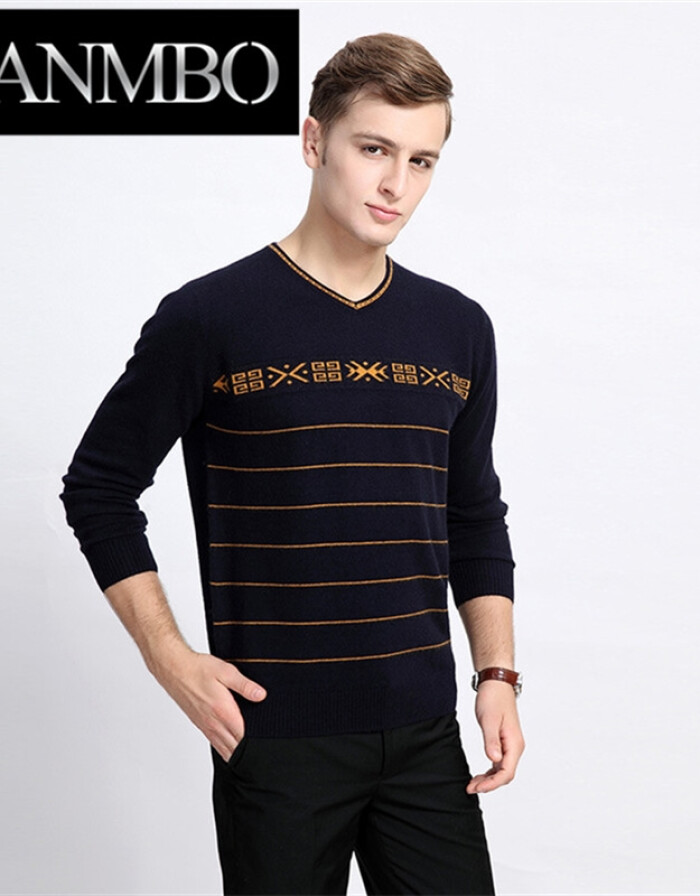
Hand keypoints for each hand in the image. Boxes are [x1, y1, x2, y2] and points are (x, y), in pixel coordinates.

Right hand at [151, 645, 266, 762]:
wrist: (174, 670)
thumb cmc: (198, 669)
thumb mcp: (226, 671)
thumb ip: (244, 685)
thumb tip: (261, 696)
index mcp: (223, 712)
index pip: (244, 737)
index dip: (257, 742)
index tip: (269, 742)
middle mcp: (214, 723)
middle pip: (236, 748)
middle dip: (250, 751)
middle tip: (265, 752)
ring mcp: (206, 726)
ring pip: (225, 749)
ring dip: (238, 754)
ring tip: (252, 755)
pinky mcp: (201, 725)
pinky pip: (216, 744)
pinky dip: (226, 750)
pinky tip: (233, 749)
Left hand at [466, 680, 523, 794]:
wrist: (496, 684)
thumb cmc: (493, 698)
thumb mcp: (488, 719)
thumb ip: (491, 741)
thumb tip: (494, 759)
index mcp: (514, 743)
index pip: (506, 772)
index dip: (492, 784)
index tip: (477, 788)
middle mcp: (515, 746)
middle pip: (505, 774)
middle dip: (489, 784)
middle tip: (471, 788)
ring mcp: (510, 745)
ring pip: (502, 770)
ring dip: (489, 779)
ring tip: (473, 784)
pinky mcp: (504, 741)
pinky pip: (499, 762)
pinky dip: (490, 771)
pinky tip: (480, 774)